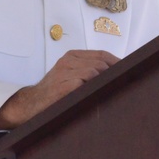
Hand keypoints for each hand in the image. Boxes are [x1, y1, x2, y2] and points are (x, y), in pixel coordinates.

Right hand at [0, 49, 118, 132]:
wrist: (30, 105)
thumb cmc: (53, 93)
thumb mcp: (70, 76)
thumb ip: (87, 71)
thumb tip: (114, 74)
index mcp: (72, 56)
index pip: (101, 54)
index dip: (116, 61)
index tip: (129, 68)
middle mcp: (69, 60)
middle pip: (101, 61)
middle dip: (116, 70)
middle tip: (126, 80)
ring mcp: (66, 71)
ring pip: (96, 70)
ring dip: (106, 79)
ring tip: (114, 88)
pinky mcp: (65, 84)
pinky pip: (87, 81)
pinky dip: (96, 86)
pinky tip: (100, 93)